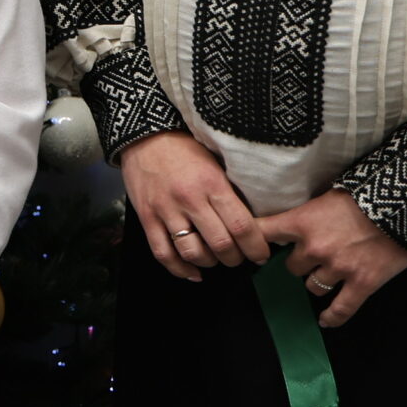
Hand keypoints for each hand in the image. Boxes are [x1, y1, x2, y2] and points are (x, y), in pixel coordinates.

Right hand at [118, 130, 269, 280]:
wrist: (144, 135)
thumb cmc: (184, 147)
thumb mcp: (215, 163)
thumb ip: (230, 192)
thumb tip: (253, 221)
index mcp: (212, 183)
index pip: (242, 226)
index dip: (256, 248)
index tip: (261, 255)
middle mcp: (190, 199)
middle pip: (221, 245)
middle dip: (235, 258)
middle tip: (239, 257)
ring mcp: (166, 210)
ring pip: (193, 253)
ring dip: (210, 263)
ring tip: (215, 259)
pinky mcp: (147, 217)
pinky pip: (163, 253)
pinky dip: (180, 269)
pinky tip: (192, 272)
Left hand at [256, 190, 406, 327]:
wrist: (405, 202)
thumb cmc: (368, 191)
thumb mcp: (329, 194)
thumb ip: (310, 212)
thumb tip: (296, 220)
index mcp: (302, 221)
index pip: (263, 232)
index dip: (254, 241)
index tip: (248, 247)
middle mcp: (315, 248)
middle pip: (292, 266)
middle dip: (301, 261)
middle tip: (313, 255)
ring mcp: (338, 268)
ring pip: (313, 286)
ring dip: (318, 281)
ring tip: (328, 274)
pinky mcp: (362, 283)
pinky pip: (341, 309)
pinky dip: (332, 317)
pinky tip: (325, 320)